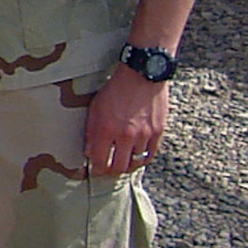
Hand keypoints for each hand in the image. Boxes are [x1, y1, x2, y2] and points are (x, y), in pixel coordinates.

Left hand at [85, 65, 168, 179]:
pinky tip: (137, 158)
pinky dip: (142, 160)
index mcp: (107, 129)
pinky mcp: (158, 132)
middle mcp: (126, 136)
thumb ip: (92, 132)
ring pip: (135, 163)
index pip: (100, 161)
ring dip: (127, 166)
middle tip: (108, 170)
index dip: (96, 169)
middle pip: (119, 167)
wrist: (141, 75)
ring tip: (122, 164)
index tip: (94, 170)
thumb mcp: (95, 108)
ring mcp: (144, 135)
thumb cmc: (116, 89)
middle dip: (111, 172)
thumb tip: (90, 151)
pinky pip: (150, 155)